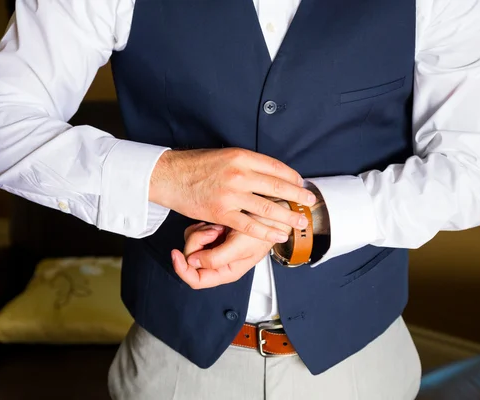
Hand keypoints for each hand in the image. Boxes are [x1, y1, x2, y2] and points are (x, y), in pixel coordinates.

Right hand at [149, 148, 315, 242]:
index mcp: (241, 157)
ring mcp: (230, 195)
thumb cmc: (196, 165)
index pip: (275, 167)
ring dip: (287, 216)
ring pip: (267, 208)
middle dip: (297, 196)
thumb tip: (270, 173)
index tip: (301, 183)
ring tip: (300, 221)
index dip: (292, 177)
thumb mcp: (225, 155)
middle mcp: (238, 174)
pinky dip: (266, 232)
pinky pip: (249, 226)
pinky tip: (278, 235)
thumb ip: (247, 164)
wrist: (168, 176)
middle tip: (310, 201)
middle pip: (277, 186)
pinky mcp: (221, 213)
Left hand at [171, 222, 278, 288]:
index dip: (183, 269)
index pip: (196, 280)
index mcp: (226, 272)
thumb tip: (191, 262)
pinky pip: (197, 233)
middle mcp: (219, 263)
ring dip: (202, 233)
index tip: (176, 253)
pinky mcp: (215, 236)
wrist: (271, 213)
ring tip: (219, 227)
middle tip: (213, 231)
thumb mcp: (241, 247)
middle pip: (191, 259)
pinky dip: (203, 226)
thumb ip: (216, 258)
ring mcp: (215, 249)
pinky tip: (217, 223)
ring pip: (192, 245)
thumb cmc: (263, 231)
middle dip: (198, 242)